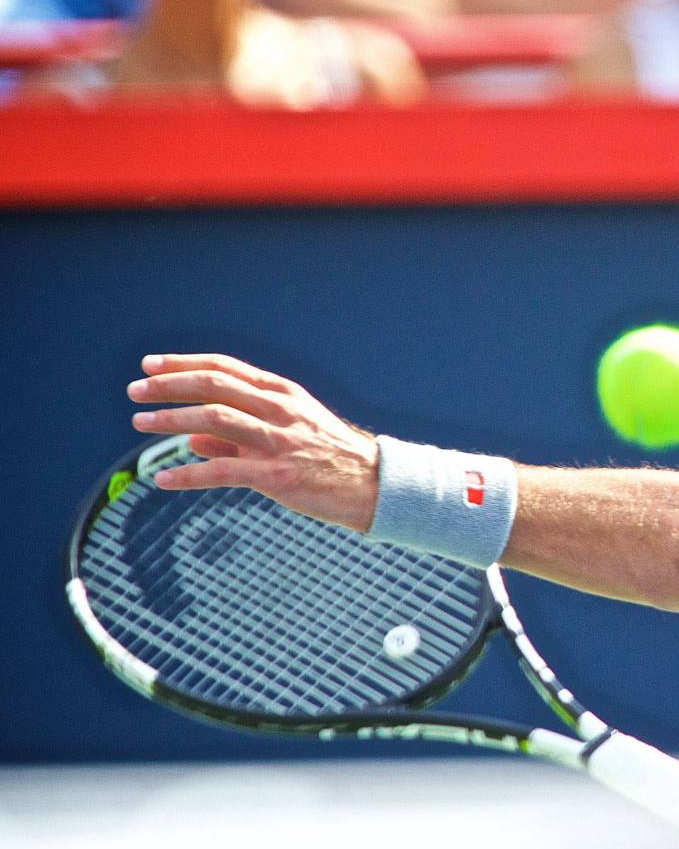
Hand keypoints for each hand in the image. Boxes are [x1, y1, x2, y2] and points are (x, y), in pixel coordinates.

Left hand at [127, 353, 379, 531]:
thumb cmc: (328, 457)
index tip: (150, 366)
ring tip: (140, 421)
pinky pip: (223, 472)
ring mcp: (278, 441)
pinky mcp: (277, 476)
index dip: (183, 363)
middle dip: (169, 386)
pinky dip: (189, 474)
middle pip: (213, 386)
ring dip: (171, 419)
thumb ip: (237, 435)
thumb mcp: (287, 433)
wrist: (373, 484)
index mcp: (281, 393)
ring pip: (214, 419)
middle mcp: (279, 410)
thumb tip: (192, 438)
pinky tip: (163, 480)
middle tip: (135, 391)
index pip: (225, 368)